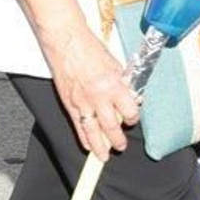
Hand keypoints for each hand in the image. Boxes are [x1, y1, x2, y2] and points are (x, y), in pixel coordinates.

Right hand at [45, 26, 140, 161]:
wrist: (67, 43)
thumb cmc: (90, 49)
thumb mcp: (115, 64)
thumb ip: (122, 82)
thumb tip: (129, 95)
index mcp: (113, 85)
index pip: (129, 110)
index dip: (133, 116)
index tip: (133, 118)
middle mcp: (98, 97)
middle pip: (111, 126)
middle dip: (118, 139)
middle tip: (121, 146)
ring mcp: (82, 102)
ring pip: (93, 131)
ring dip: (100, 146)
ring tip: (105, 155)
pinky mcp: (69, 104)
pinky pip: (77, 126)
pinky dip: (83, 138)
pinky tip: (88, 146)